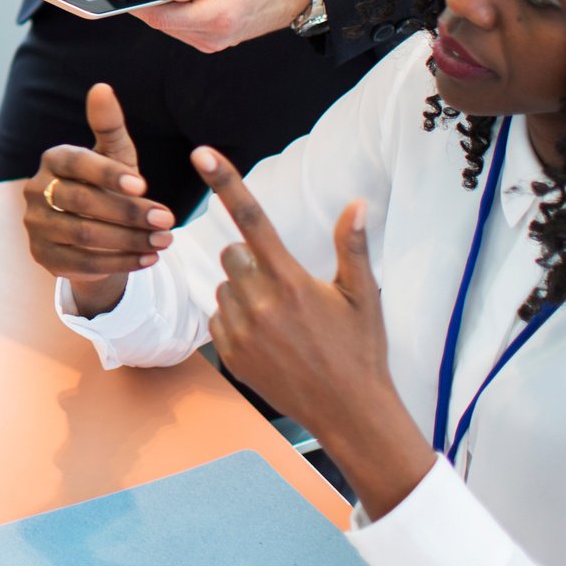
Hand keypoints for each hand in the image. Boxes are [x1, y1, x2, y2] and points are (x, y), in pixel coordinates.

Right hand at [24, 84, 175, 316]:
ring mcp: (35, 225)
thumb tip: (102, 87)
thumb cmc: (107, 187)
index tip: (143, 185)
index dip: (108, 174)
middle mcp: (35, 190)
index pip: (77, 163)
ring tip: (164, 241)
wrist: (92, 236)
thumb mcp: (114, 157)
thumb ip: (109, 126)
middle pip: (81, 202)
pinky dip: (120, 264)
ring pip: (83, 235)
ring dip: (129, 240)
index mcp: (53, 160)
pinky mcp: (42, 256)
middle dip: (128, 212)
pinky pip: (82, 263)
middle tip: (167, 220)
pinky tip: (148, 260)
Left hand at [139, 0, 311, 53]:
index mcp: (218, 17)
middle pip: (162, 23)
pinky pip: (185, 27)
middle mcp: (215, 37)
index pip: (160, 17)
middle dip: (148, 2)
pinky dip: (178, 11)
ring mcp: (216, 41)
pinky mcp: (217, 38)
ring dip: (163, 7)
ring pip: (171, 26)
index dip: (135, 4)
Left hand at [194, 149, 418, 453]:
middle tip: (283, 285)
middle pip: (231, 254)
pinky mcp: (230, 354)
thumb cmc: (361, 351)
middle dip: (250, 260)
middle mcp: (260, 302)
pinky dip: (236, 320)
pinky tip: (269, 339)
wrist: (349, 413)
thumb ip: (352, 247)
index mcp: (290, 280)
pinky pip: (219, 318)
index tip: (202, 153)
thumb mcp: (363, 296)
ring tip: (282, 319)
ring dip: (244, 292)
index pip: (252, 219)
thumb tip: (358, 204)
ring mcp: (242, 330)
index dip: (226, 183)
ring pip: (225, 287)